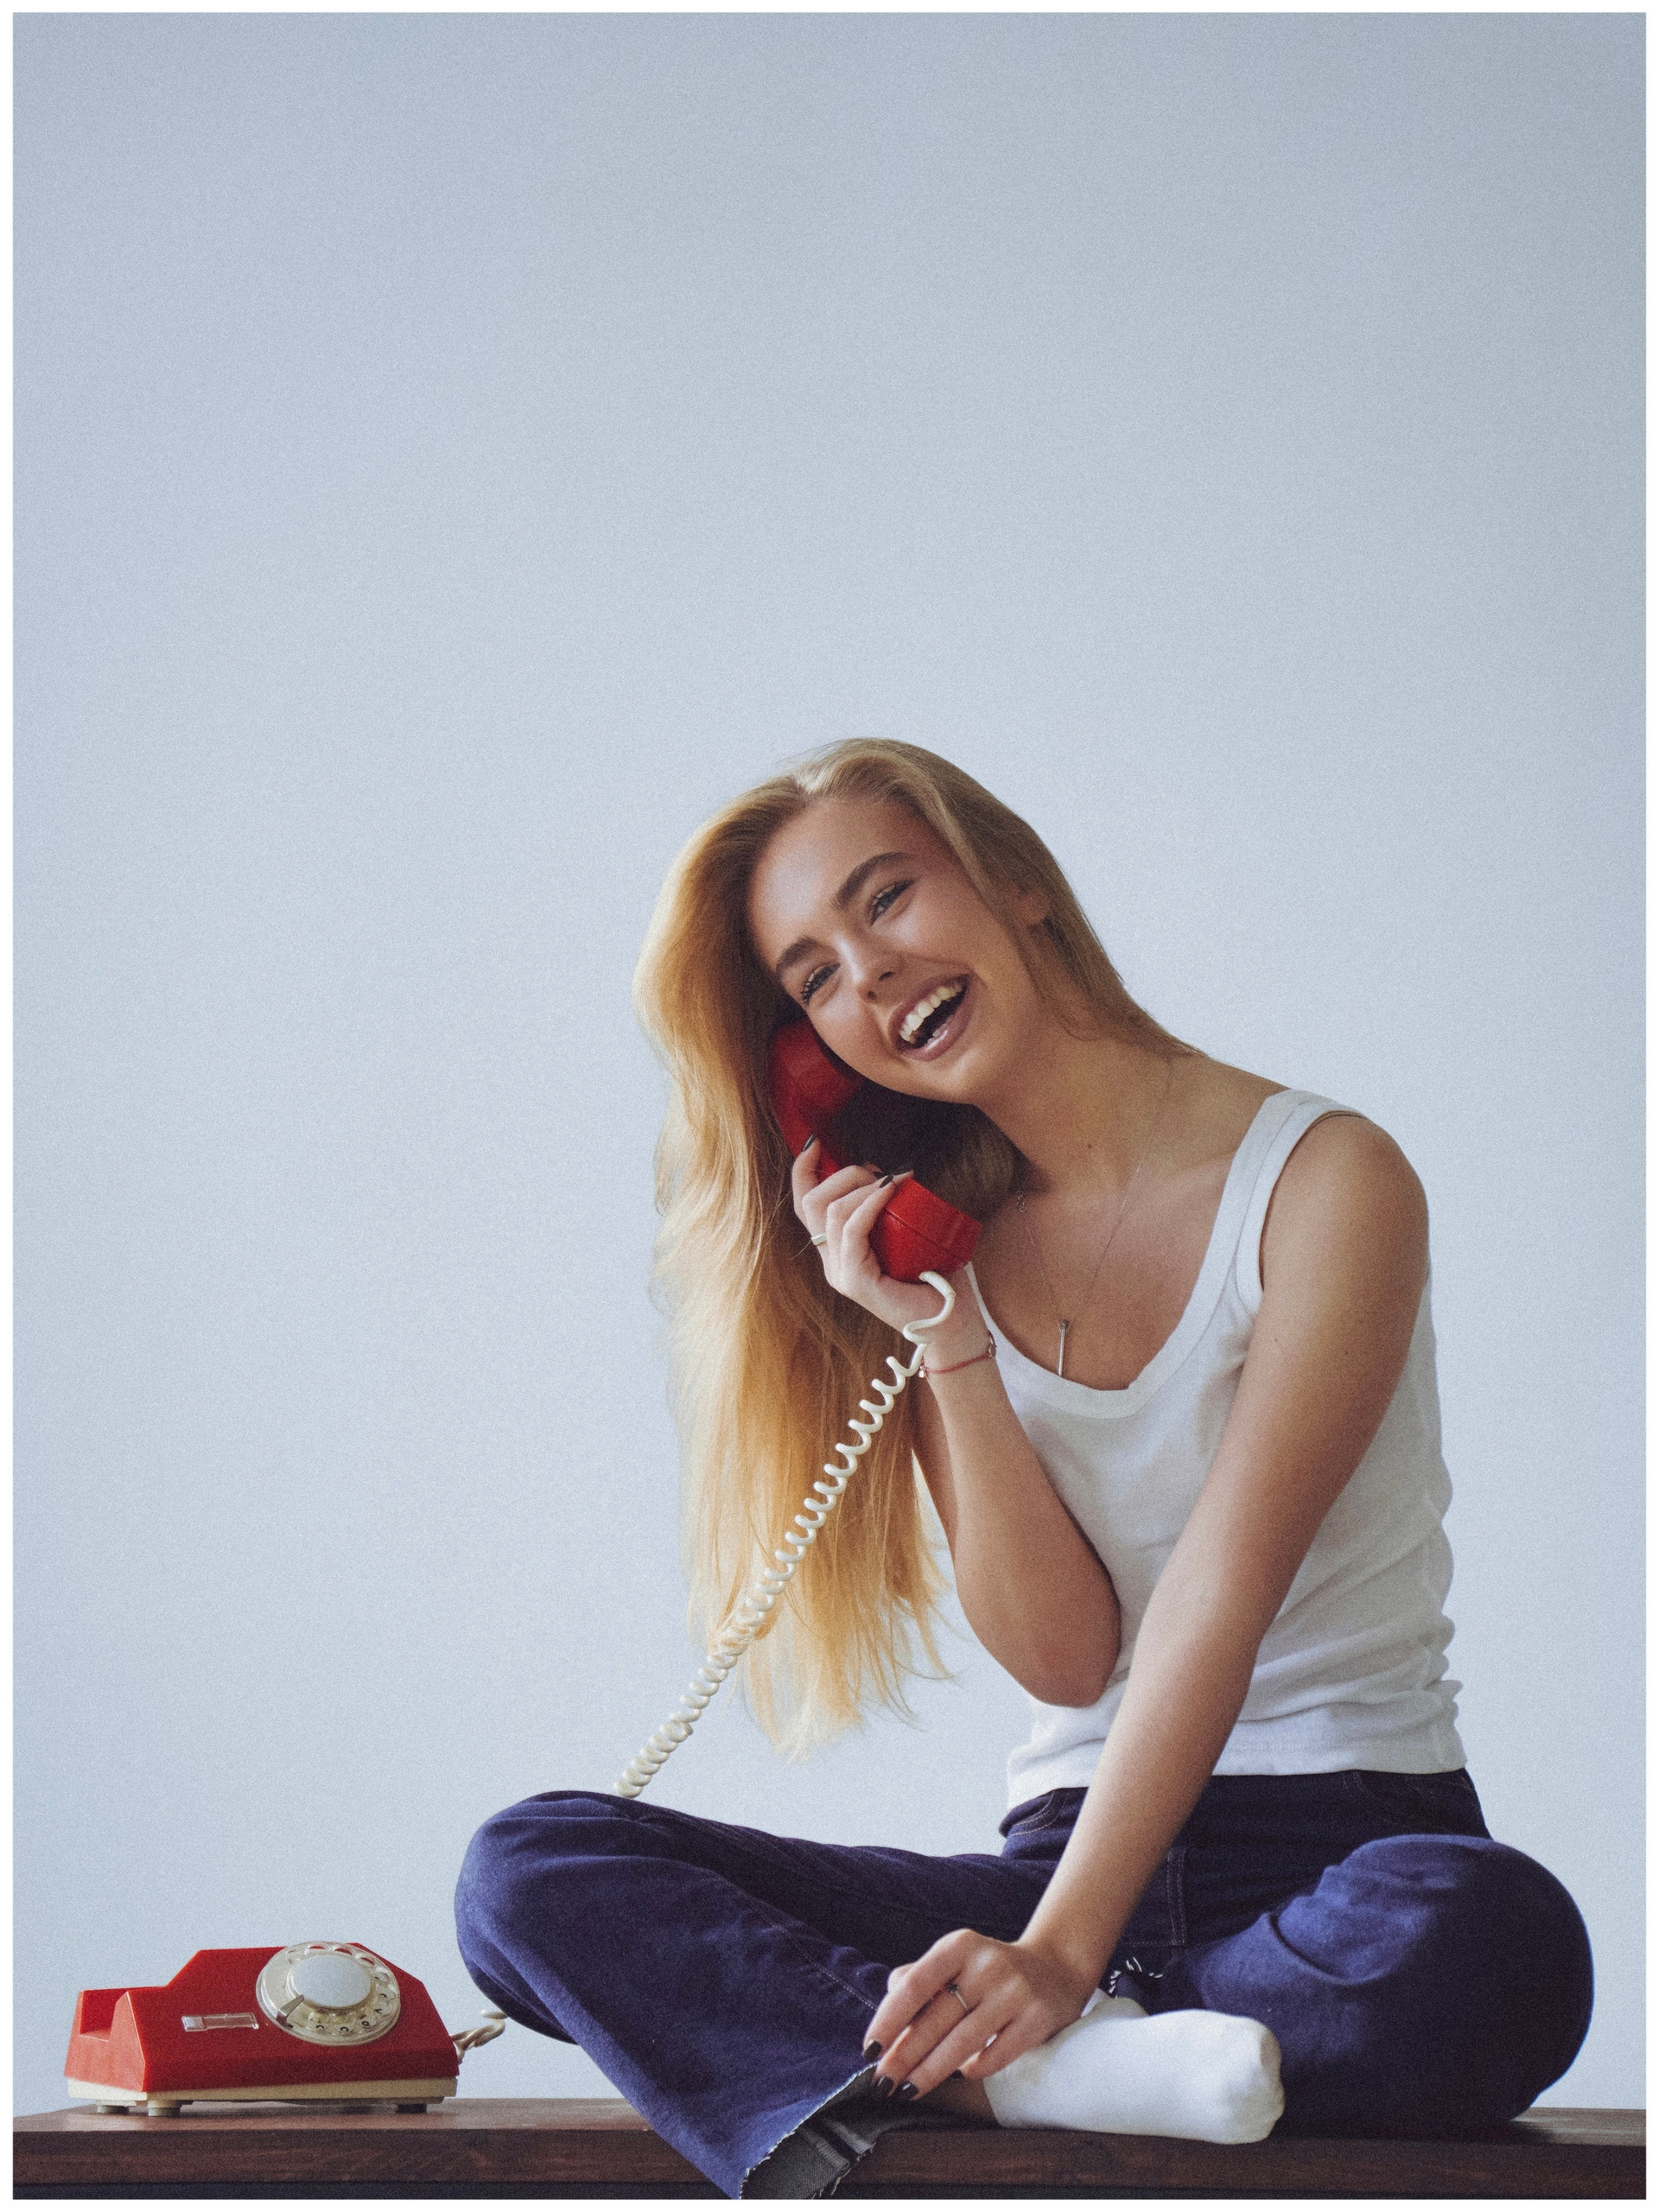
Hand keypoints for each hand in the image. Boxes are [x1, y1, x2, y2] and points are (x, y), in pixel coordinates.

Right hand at [792, 1138, 969, 1341]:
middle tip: (883, 1173)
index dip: (804, 1170)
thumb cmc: (937, 1276)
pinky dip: (870, 1203)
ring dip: (864, 1185)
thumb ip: (890, 1210)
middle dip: (844, 1173)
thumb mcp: (907, 1233)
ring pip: (831, 1212)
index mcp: (838, 1250)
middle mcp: (832, 1262)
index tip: (816, 1142)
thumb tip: (885, 1172)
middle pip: (812, 1202)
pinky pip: (851, 1231)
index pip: (806, 1205)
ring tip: (895, 1181)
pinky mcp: (856, 1282)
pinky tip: (890, 1190)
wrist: (953, 1323)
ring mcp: (841, 1274)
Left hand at [863, 1929, 1097, 2097]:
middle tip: (881, 2082)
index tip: (869, 2049)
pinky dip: (974, 2069)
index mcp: (959, 1945)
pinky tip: (961, 2074)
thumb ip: (919, 1979)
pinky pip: (996, 2055)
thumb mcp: (955, 1960)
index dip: (887, 2019)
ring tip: (907, 2090)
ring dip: (930, 2072)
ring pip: (962, 2042)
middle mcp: (986, 1965)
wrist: (1056, 1967)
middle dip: (903, 2056)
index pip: (914, 1984)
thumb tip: (887, 2013)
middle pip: (935, 2019)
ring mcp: (1014, 1992)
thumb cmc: (989, 1970)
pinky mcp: (1037, 2018)